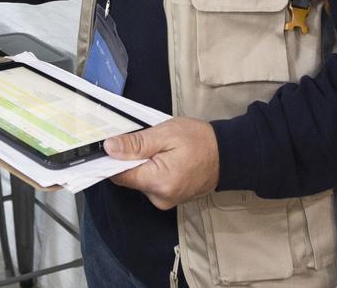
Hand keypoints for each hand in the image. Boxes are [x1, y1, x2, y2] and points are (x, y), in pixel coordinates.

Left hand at [104, 118, 219, 209]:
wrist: (227, 154)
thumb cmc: (198, 140)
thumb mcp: (165, 134)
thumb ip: (135, 144)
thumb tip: (109, 148)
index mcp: (158, 182)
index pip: (120, 175)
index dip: (113, 160)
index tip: (114, 145)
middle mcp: (160, 198)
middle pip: (130, 179)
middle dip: (132, 160)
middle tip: (146, 141)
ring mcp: (166, 201)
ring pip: (140, 181)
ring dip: (143, 165)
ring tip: (159, 149)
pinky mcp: (171, 199)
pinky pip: (152, 184)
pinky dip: (153, 171)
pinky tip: (165, 159)